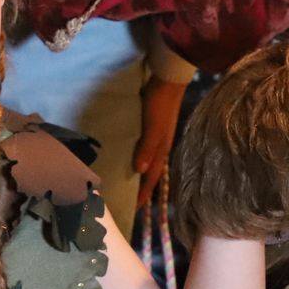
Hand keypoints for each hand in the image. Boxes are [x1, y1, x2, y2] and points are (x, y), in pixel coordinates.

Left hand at [134, 77, 185, 210]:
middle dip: (140, 186)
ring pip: (145, 159)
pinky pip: (140, 146)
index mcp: (161, 150)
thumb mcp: (154, 128)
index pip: (152, 178)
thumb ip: (147, 148)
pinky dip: (134, 154)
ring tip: (121, 179)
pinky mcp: (148, 125)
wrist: (166, 79)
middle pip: (149, 172)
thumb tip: (140, 171)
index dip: (144, 193)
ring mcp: (154, 135)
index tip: (134, 209)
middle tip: (125, 198)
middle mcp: (159, 146)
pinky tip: (123, 153)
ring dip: (136, 170)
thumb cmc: (160, 105)